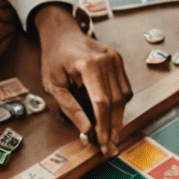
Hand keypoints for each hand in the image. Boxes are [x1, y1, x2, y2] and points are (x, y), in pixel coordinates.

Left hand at [34, 4, 132, 153]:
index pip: (101, 101)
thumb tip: (86, 129)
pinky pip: (125, 89)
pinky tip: (111, 116)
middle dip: (113, 126)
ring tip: (110, 134)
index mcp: (88, 64)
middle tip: (109, 145)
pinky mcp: (120, 61)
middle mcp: (107, 60)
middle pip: (116, 101)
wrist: (63, 33)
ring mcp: (116, 59)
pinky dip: (119, 105)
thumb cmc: (55, 57)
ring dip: (118, 118)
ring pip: (124, 97)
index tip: (102, 142)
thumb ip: (70, 107)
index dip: (104, 125)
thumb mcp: (53, 84)